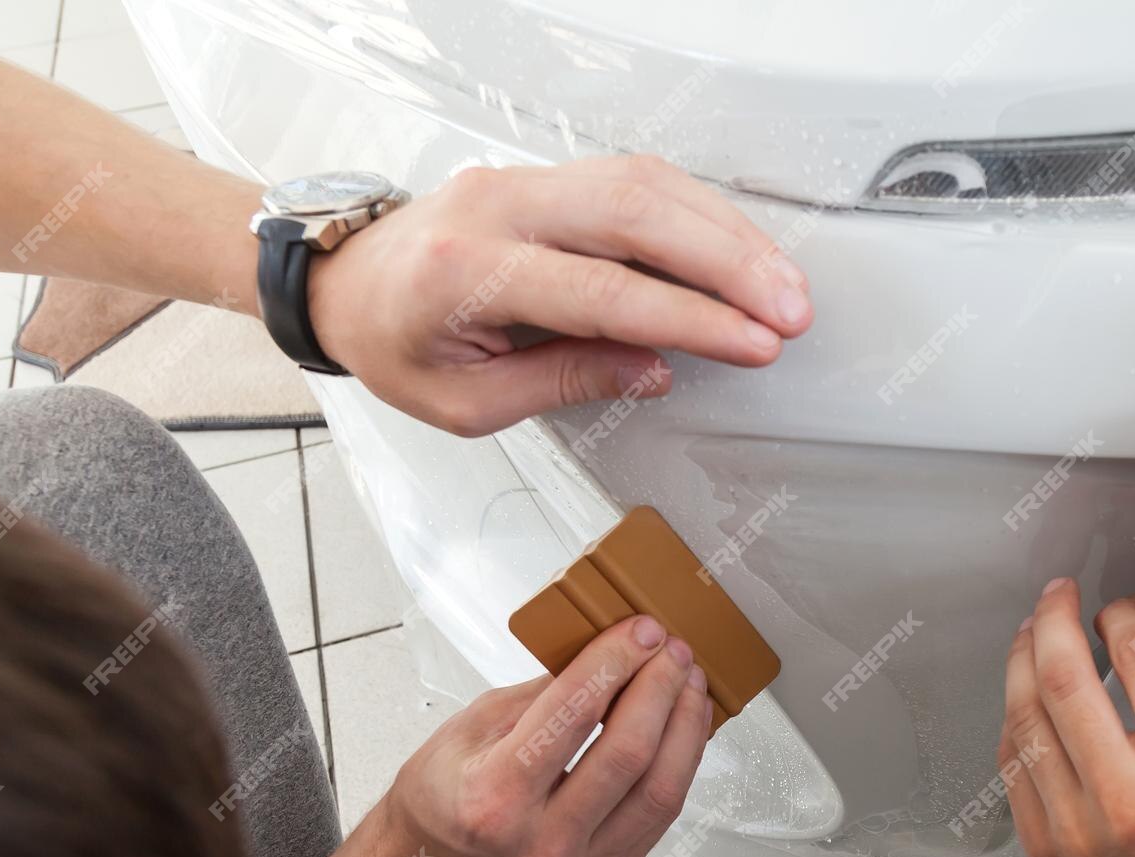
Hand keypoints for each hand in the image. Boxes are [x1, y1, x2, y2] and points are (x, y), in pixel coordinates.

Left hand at [306, 156, 812, 436]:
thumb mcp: (467, 402)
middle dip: (729, 263)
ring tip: (782, 283)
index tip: (752, 343)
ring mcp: (522, 180)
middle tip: (789, 308)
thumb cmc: (394, 344)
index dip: (691, 319)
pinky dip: (697, 213)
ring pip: (645, 184)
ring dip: (726, 233)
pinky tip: (739, 249)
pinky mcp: (546, 177)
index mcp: (469, 272)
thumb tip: (653, 370)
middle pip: (636, 214)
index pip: (604, 292)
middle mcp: (498, 207)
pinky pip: (633, 179)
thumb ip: (563, 381)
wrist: (345, 284)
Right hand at [377, 614, 711, 856]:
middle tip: (672, 648)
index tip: (641, 630)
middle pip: (626, 754)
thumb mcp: (475, 722)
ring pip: (660, 789)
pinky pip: (662, 812)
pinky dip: (681, 760)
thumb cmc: (448, 787)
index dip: (615, 663)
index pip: (571, 716)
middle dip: (659, 688)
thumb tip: (612, 651)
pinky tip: (683, 724)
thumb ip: (546, 692)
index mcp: (494, 797)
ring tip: (689, 681)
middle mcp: (540, 840)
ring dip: (684, 725)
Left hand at [999, 579, 1134, 856]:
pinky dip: (1018, 719)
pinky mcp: (1047, 851)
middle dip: (1053, 618)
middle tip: (1057, 598)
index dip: (1123, 614)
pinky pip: (1014, 765)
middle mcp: (1130, 798)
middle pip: (1062, 675)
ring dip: (1022, 661)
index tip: (1122, 609)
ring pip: (1024, 717)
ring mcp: (1078, 830)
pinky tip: (1030, 699)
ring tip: (1034, 636)